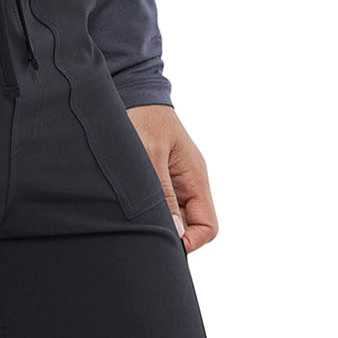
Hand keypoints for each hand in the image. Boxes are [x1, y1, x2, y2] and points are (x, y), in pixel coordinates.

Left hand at [127, 105, 217, 252]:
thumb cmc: (142, 118)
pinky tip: (130, 211)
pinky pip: (160, 207)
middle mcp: (188, 184)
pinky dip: (148, 214)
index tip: (165, 244)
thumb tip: (175, 232)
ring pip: (174, 219)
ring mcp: (174, 183)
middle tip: (144, 238)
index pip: (207, 225)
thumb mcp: (149, 156)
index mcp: (195, 177)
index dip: (190, 241)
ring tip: (133, 221)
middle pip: (190, 227)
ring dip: (157, 224)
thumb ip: (161, 194)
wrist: (130, 93)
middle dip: (172, 236)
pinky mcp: (158, 181)